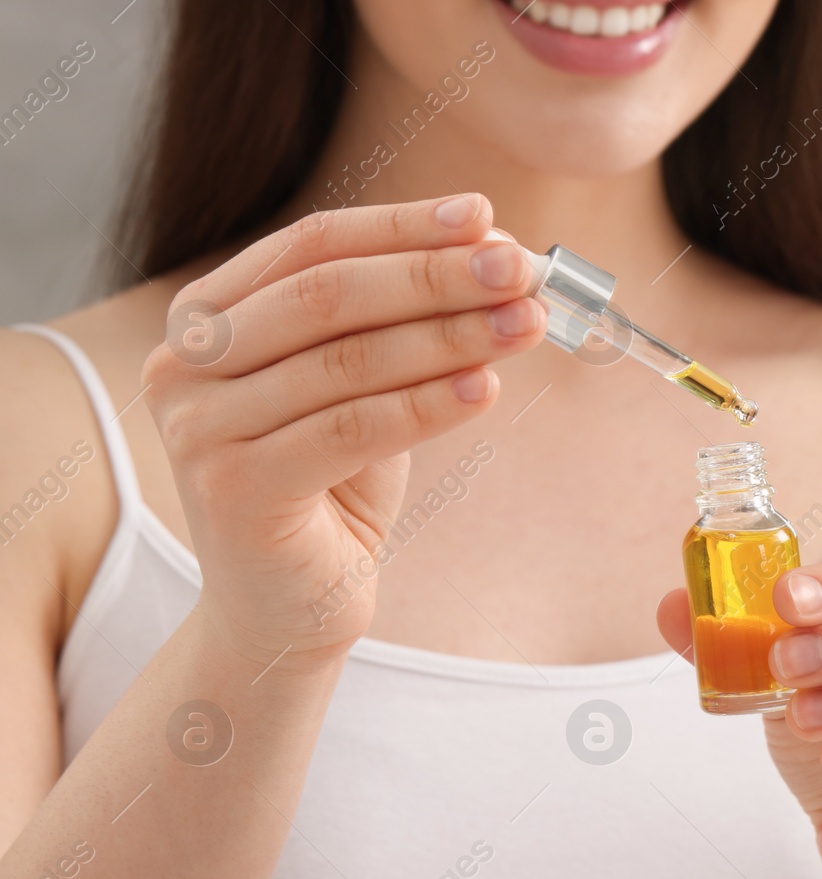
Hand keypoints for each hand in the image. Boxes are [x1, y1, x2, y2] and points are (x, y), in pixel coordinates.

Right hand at [142, 195, 544, 665]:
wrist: (288, 608)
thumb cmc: (330, 487)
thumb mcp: (362, 389)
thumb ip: (402, 325)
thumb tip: (497, 256)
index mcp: (207, 318)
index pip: (311, 245)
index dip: (403, 227)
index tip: (486, 217)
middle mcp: (184, 364)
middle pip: (327, 295)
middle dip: (435, 276)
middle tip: (518, 269)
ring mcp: (199, 429)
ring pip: (346, 362)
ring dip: (449, 336)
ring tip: (527, 324)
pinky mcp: (234, 491)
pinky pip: (350, 430)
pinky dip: (426, 406)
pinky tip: (487, 389)